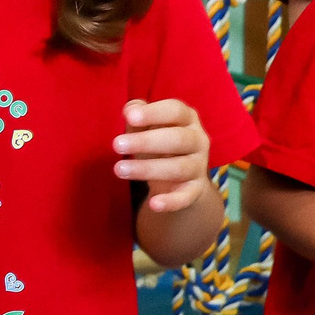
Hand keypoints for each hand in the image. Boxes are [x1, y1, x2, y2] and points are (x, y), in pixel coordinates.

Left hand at [114, 98, 211, 212]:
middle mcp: (198, 141)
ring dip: (148, 169)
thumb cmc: (159, 144)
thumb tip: (129, 109)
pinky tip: (153, 205)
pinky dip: (171, 202)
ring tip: (119, 170)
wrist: (181, 178)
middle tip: (116, 144)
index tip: (129, 116)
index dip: (153, 113)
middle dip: (146, 141)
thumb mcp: (148, 128)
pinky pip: (185, 197)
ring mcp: (198, 166)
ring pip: (178, 168)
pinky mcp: (195, 190)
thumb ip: (138, 117)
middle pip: (178, 139)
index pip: (175, 111)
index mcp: (187, 120)